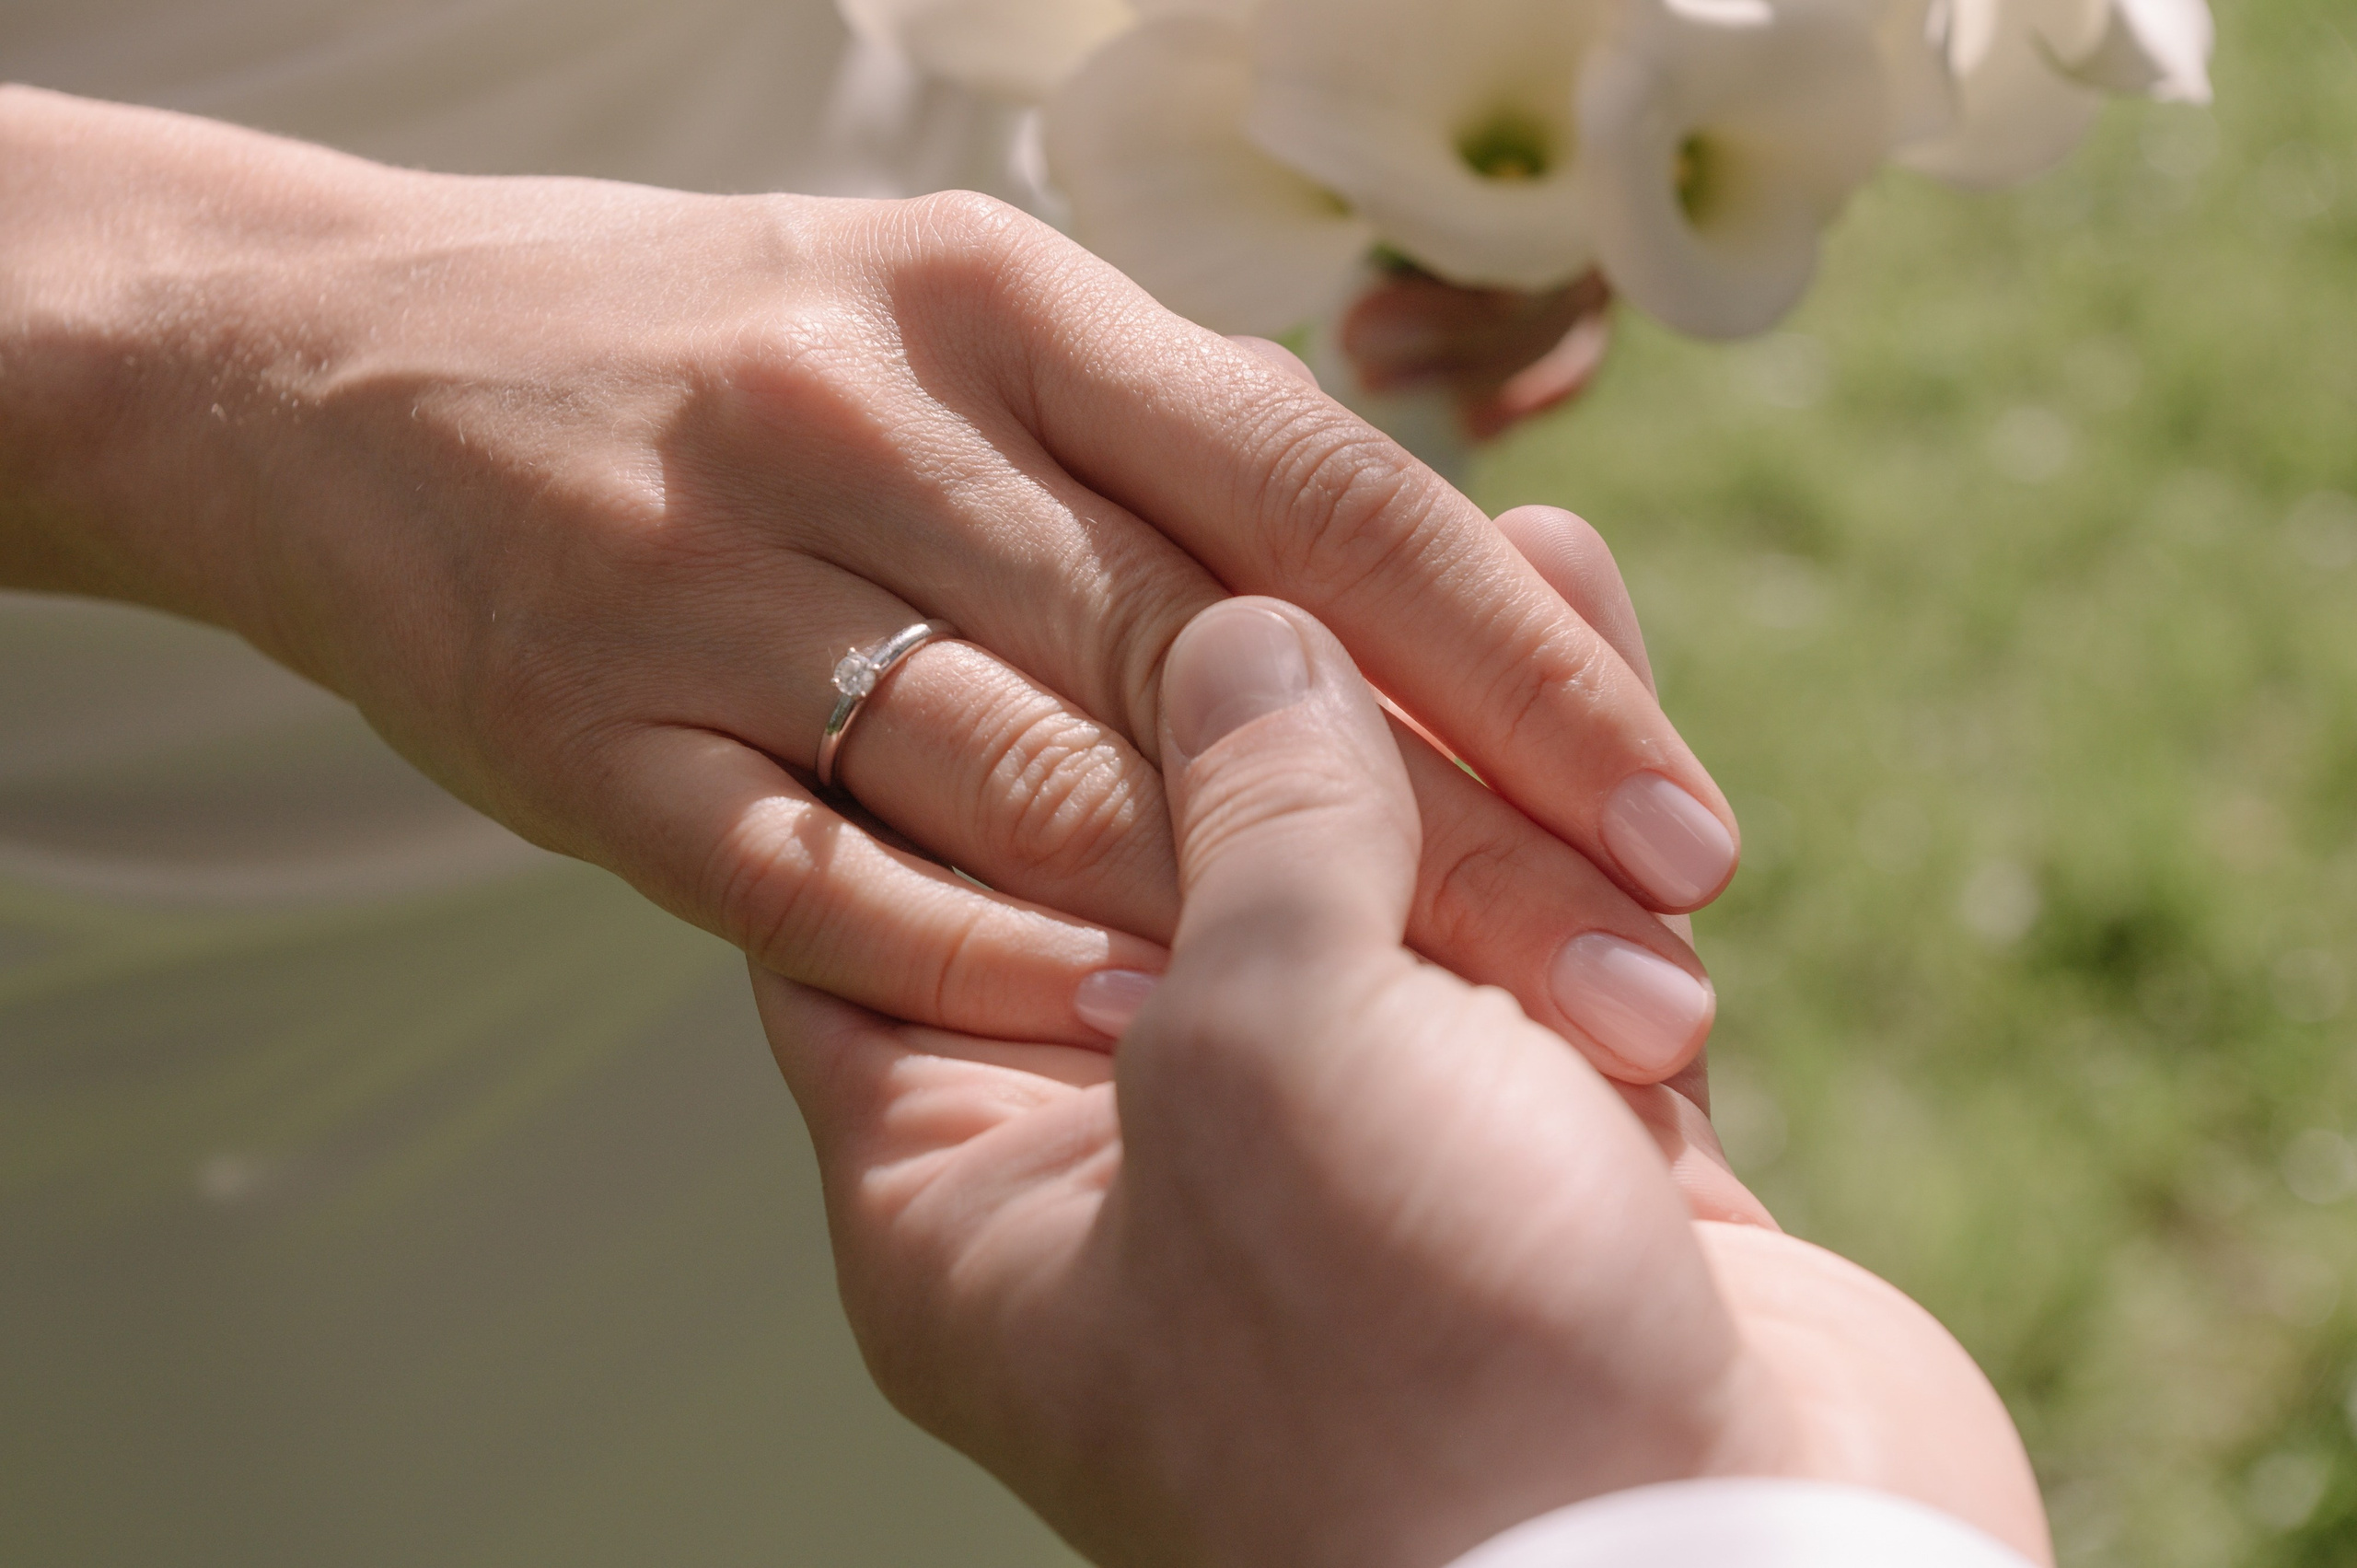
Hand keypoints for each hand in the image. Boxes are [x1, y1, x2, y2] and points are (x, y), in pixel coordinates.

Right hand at [1, 87, 1733, 1069]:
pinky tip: (1142, 1045)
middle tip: (1639, 993)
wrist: (342, 365)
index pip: (1326, 500)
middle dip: (1460, 853)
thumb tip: (1403, 615)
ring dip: (1257, 939)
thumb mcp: (957, 321)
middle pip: (1225, 669)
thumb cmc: (715, 348)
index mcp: (1004, 300)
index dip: (1527, 672)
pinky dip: (992, 970)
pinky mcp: (597, 736)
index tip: (1682, 822)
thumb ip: (1166, 447)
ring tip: (1452, 1063)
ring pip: (1038, 780)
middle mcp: (874, 417)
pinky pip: (829, 884)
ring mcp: (722, 578)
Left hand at [754, 597, 2050, 1567]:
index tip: (972, 550)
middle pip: (1140, 872)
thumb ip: (1249, 820)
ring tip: (1439, 521)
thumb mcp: (1263, 1044)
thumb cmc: (1413, 1374)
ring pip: (1357, 887)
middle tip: (1224, 498)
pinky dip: (1541, 788)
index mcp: (973, 1195)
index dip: (928, 722)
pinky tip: (1566, 599)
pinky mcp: (1544, 1166)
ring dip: (1413, 713)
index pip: (877, 915)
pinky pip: (1523, 938)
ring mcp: (1353, 1174)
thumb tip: (1253, 639)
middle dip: (1215, 685)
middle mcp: (1142, 1182)